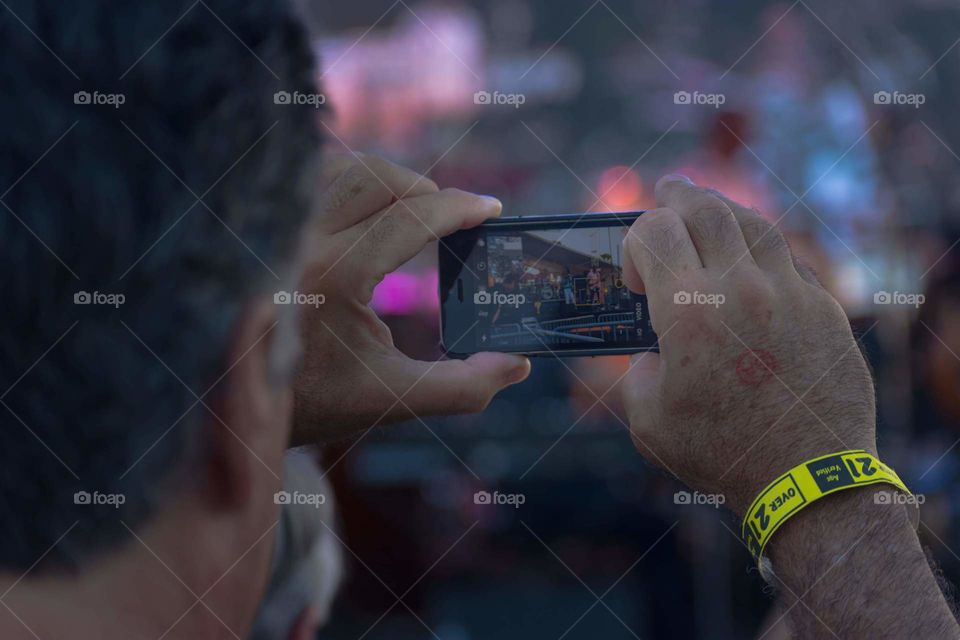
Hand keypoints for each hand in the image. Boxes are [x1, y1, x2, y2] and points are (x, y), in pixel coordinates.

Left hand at [290, 154, 529, 443]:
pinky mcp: (263, 228)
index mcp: (334, 277)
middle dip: (429, 190)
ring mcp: (276, 230)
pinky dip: (352, 182)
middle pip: (379, 178)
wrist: (239, 401)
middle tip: (455, 217)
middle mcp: (299, 242)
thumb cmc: (318, 400)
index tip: (491, 208)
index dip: (460, 207)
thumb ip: (463, 387)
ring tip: (418, 212)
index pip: (410, 216)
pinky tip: (371, 211)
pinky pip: (314, 179)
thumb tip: (517, 364)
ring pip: (345, 170)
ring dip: (391, 182)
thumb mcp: (395, 400)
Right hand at [621, 175, 874, 513]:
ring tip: (709, 211)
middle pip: (705, 209)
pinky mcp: (824, 308)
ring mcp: (790, 293)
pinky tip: (753, 263)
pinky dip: (762, 251)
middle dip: (677, 195)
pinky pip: (789, 260)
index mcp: (688, 312)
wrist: (808, 479)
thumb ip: (638, 369)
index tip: (637, 277)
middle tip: (667, 190)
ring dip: (723, 211)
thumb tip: (653, 348)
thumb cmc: (721, 453)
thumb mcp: (649, 418)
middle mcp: (740, 289)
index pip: (653, 230)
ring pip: (754, 223)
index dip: (635, 241)